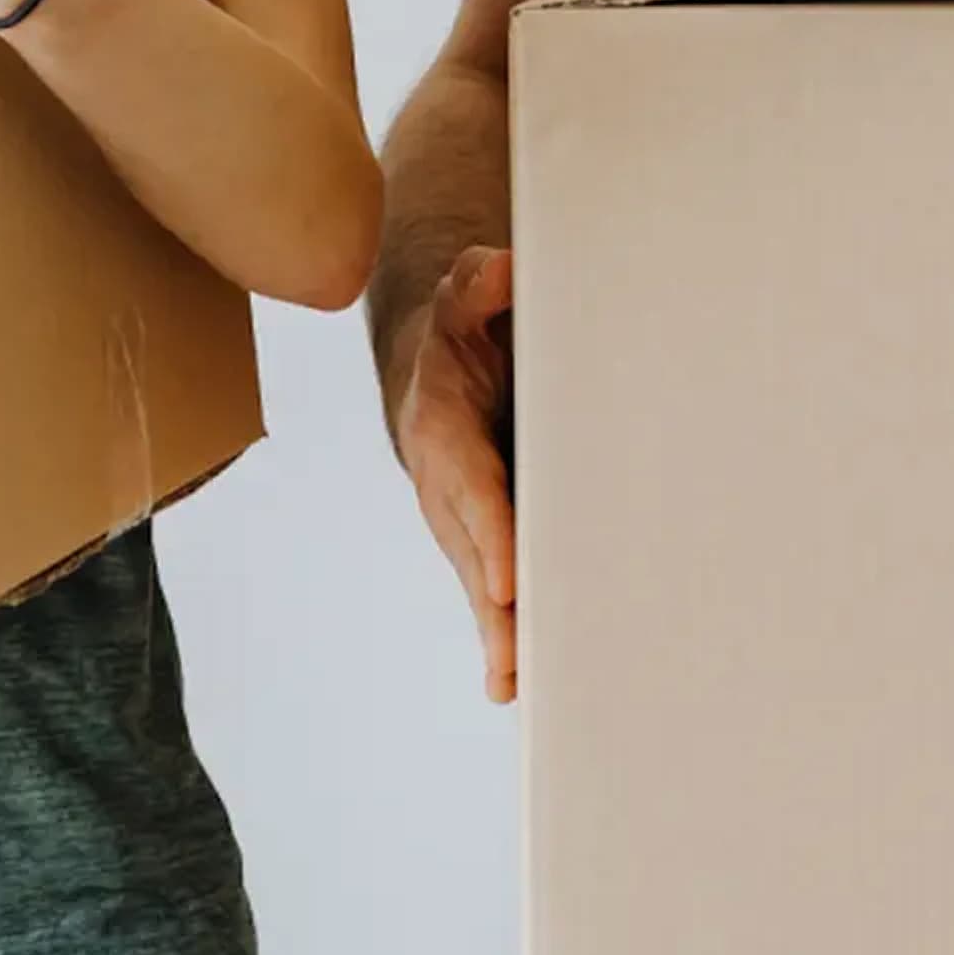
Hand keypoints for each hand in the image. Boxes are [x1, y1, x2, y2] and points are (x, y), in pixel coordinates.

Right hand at [390, 244, 517, 702]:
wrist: (437, 364)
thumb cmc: (466, 329)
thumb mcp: (469, 293)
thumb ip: (482, 283)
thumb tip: (504, 269)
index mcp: (443, 427)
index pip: (471, 485)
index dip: (490, 532)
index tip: (509, 578)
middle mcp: (444, 484)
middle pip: (471, 551)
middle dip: (492, 606)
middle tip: (516, 654)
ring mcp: (459, 517)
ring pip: (478, 582)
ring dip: (497, 635)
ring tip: (514, 685)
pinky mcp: (482, 536)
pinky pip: (491, 589)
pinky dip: (502, 634)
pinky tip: (515, 682)